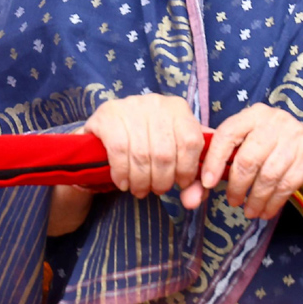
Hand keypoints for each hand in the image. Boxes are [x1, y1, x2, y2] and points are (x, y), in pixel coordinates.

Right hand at [82, 94, 208, 209]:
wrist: (108, 127)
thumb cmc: (148, 142)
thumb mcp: (175, 152)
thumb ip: (191, 178)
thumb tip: (194, 201)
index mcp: (178, 108)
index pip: (191, 142)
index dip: (188, 169)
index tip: (181, 184)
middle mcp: (156, 103)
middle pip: (165, 153)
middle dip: (162, 180)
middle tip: (157, 190)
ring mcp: (130, 106)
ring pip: (142, 155)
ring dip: (141, 181)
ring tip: (140, 190)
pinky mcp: (108, 114)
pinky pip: (119, 151)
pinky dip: (122, 172)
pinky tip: (122, 182)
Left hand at [200, 104, 302, 219]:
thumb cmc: (280, 149)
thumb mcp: (255, 143)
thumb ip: (230, 156)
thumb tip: (197, 180)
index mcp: (255, 114)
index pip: (227, 134)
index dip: (214, 160)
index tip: (206, 183)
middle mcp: (275, 120)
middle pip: (247, 159)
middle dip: (236, 186)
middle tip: (232, 201)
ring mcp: (295, 135)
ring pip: (267, 175)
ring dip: (255, 199)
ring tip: (250, 211)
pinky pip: (286, 185)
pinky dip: (273, 202)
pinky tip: (266, 211)